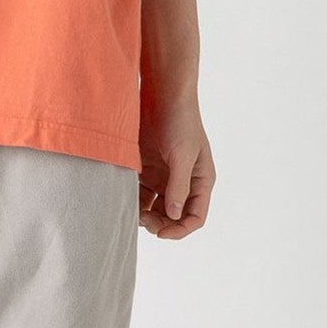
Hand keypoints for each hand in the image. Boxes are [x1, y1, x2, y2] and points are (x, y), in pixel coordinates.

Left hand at [137, 97, 214, 237]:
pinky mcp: (147, 169)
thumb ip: (179, 185)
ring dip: (145, 214)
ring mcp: (164, 176)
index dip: (180, 229)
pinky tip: (125, 196)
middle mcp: (184, 182)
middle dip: (160, 223)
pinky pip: (141, 193)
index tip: (161, 233)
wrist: (162, 94)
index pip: (195, 216)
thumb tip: (174, 215)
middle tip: (143, 220)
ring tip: (132, 209)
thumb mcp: (183, 153)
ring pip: (155, 208)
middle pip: (174, 217)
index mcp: (201, 180)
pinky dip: (134, 199)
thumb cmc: (180, 120)